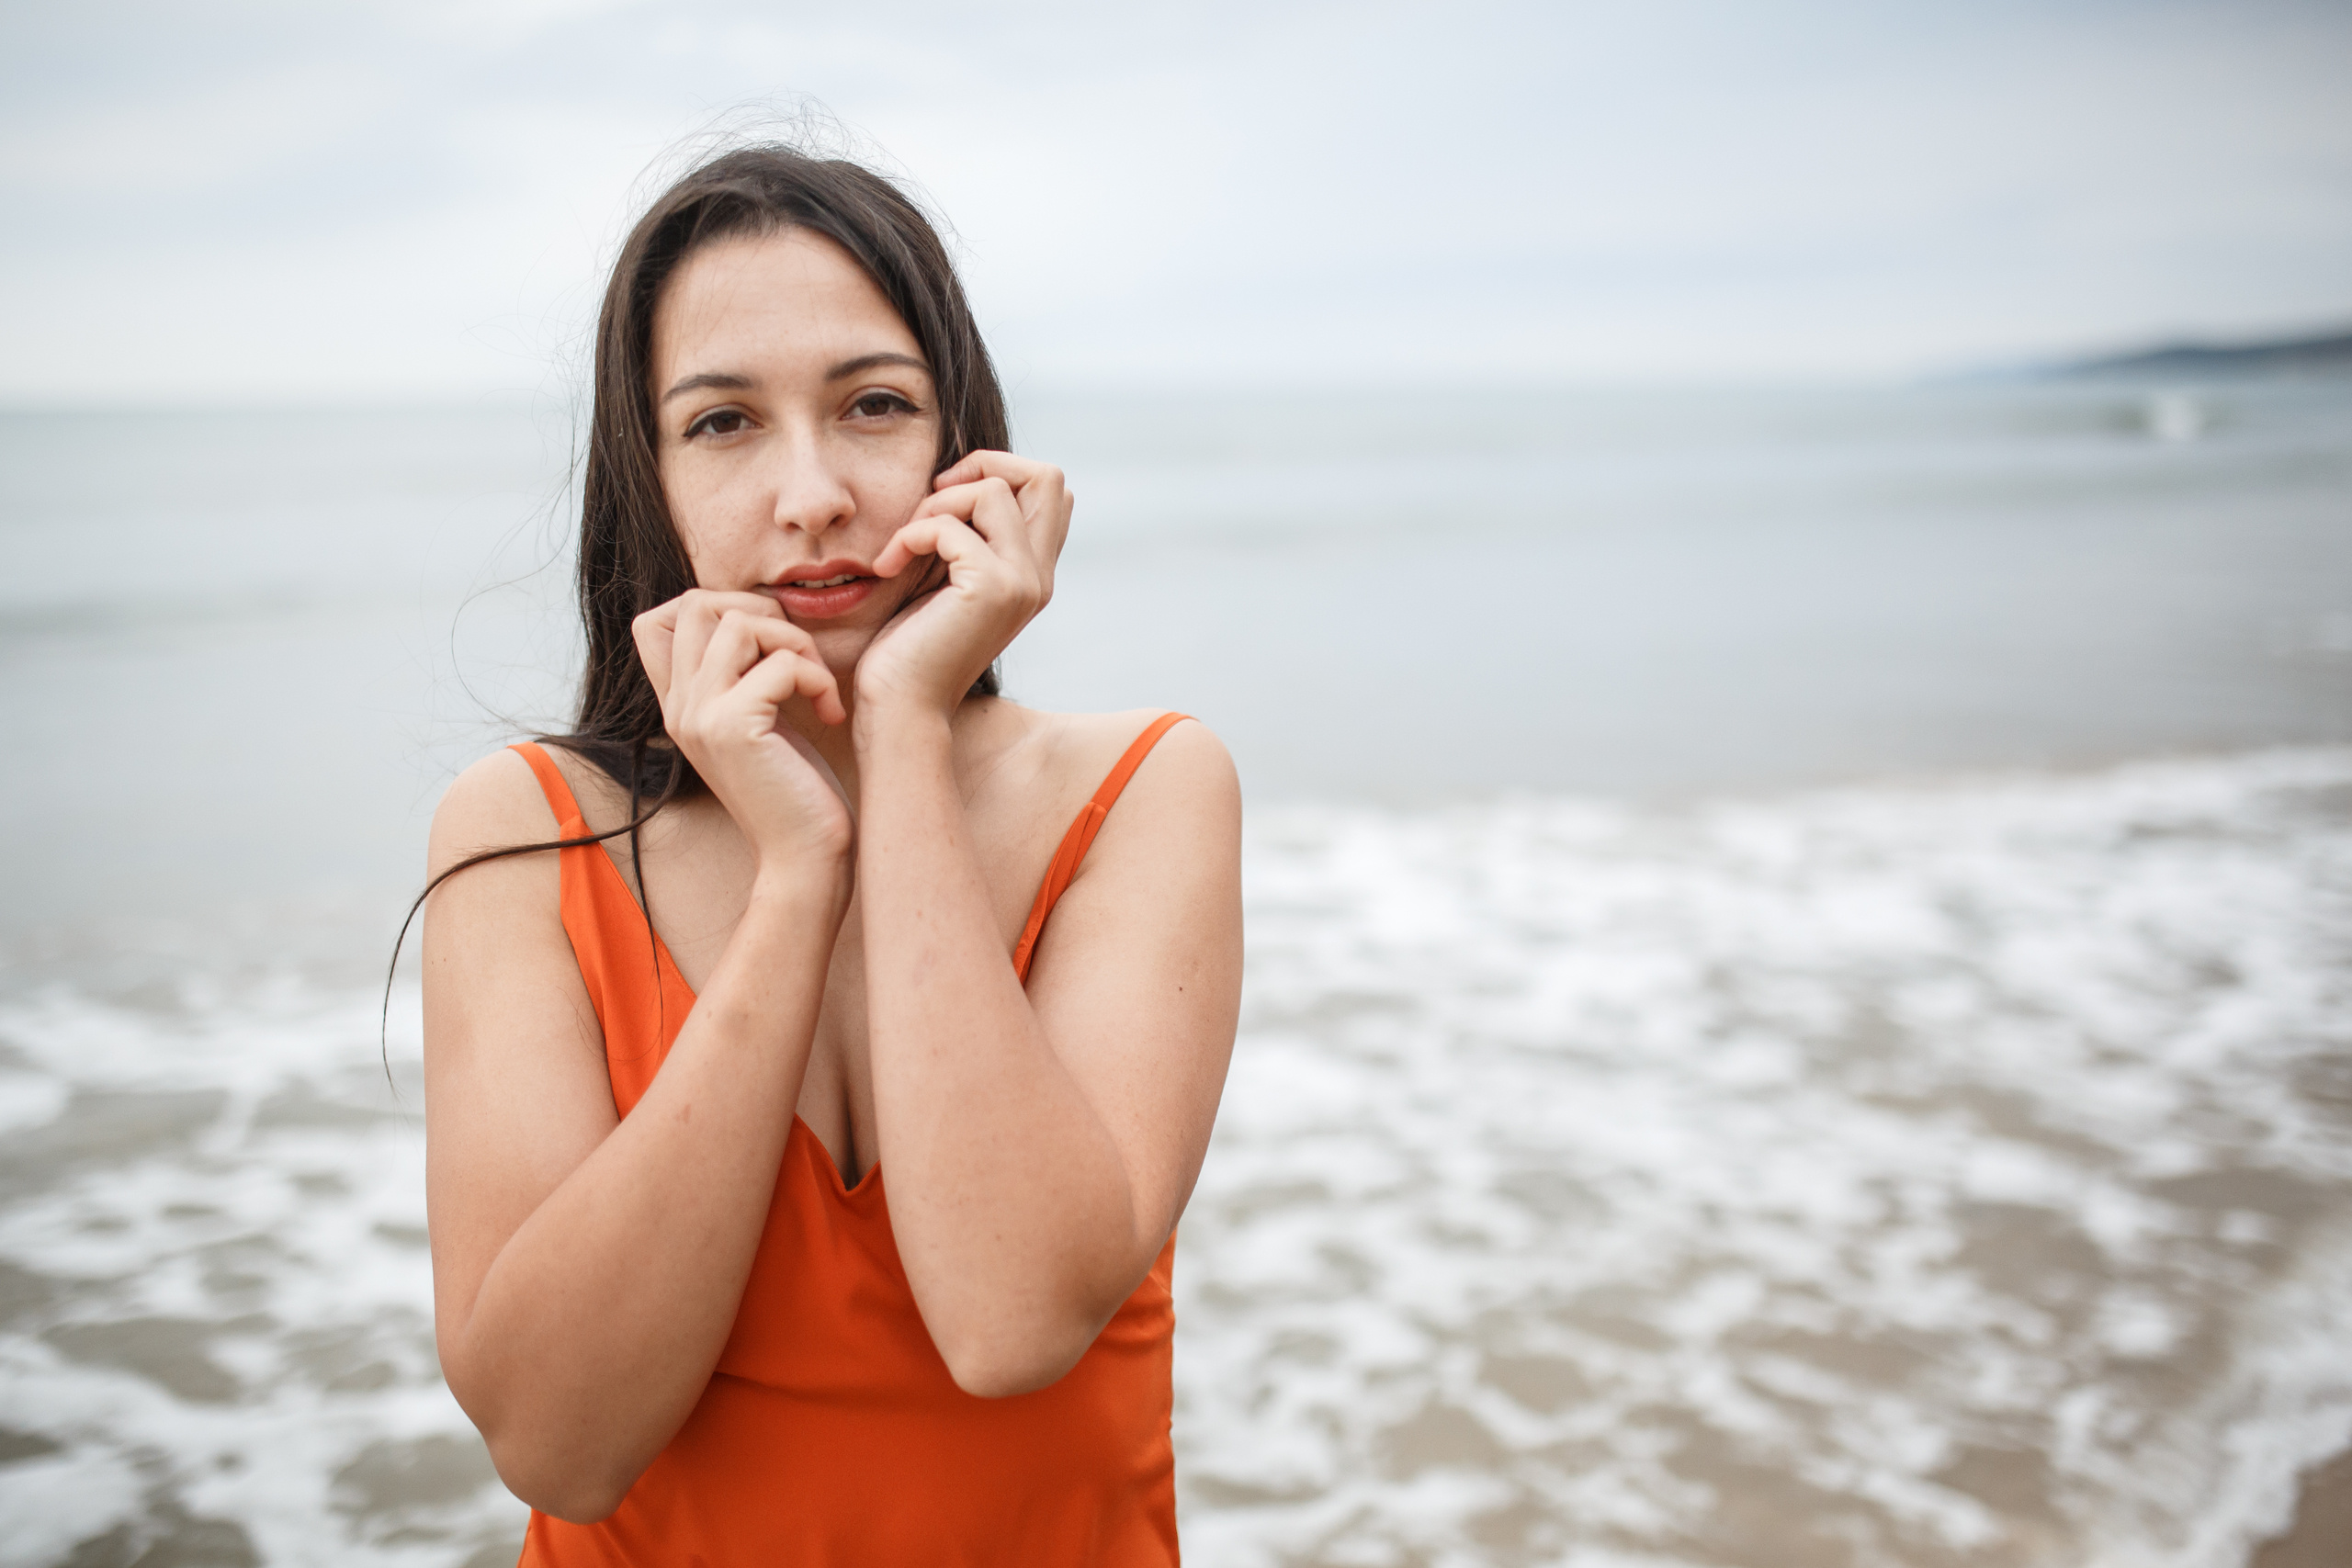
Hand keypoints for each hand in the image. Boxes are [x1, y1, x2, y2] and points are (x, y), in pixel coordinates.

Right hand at [632, 590, 854, 871]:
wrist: (803, 858)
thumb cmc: (796, 790)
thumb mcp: (759, 723)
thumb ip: (742, 676)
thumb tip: (759, 615)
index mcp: (680, 705)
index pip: (658, 618)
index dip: (718, 607)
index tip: (769, 643)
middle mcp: (679, 707)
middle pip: (694, 603)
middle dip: (761, 612)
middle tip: (799, 656)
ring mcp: (699, 716)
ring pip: (740, 624)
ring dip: (796, 643)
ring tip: (816, 686)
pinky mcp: (733, 728)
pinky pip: (782, 664)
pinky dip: (817, 679)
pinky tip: (830, 713)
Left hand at [855, 452, 1071, 721]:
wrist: (901, 709)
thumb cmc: (910, 649)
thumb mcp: (945, 579)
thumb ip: (966, 536)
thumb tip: (958, 479)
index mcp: (1034, 573)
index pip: (1051, 490)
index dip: (999, 473)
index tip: (947, 504)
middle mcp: (1039, 577)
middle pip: (1046, 476)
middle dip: (982, 465)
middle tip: (933, 499)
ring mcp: (1022, 583)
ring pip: (993, 490)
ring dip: (935, 504)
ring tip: (904, 542)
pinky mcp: (992, 589)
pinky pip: (950, 524)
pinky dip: (910, 534)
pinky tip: (888, 566)